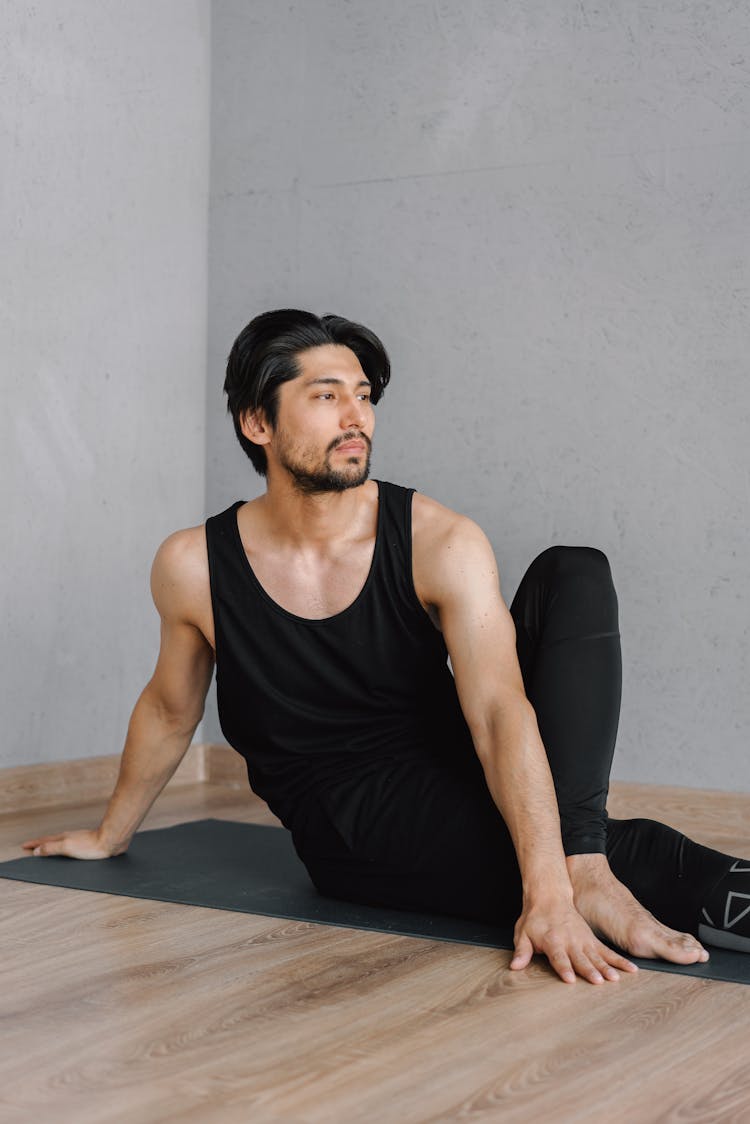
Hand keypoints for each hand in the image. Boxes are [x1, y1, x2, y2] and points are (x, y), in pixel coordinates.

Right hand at [21, 829, 119, 859]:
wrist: (110, 841)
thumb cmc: (90, 845)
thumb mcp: (67, 847)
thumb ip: (51, 848)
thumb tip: (37, 850)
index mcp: (63, 838)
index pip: (44, 841)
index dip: (34, 844)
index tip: (24, 846)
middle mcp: (69, 838)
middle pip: (51, 841)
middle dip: (40, 844)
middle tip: (31, 846)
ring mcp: (77, 840)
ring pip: (60, 842)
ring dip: (51, 845)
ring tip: (46, 848)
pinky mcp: (86, 844)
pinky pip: (69, 846)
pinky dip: (62, 848)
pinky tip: (67, 851)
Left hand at [510, 897, 638, 983]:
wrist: (550, 896)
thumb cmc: (535, 918)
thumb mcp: (522, 933)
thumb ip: (522, 951)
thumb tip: (515, 966)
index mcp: (552, 940)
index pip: (558, 957)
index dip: (564, 968)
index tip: (570, 979)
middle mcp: (570, 941)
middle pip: (580, 958)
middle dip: (589, 970)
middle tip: (598, 981)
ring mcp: (584, 940)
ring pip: (597, 956)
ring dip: (606, 967)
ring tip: (615, 978)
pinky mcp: (592, 940)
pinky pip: (608, 952)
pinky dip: (619, 961)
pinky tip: (631, 970)